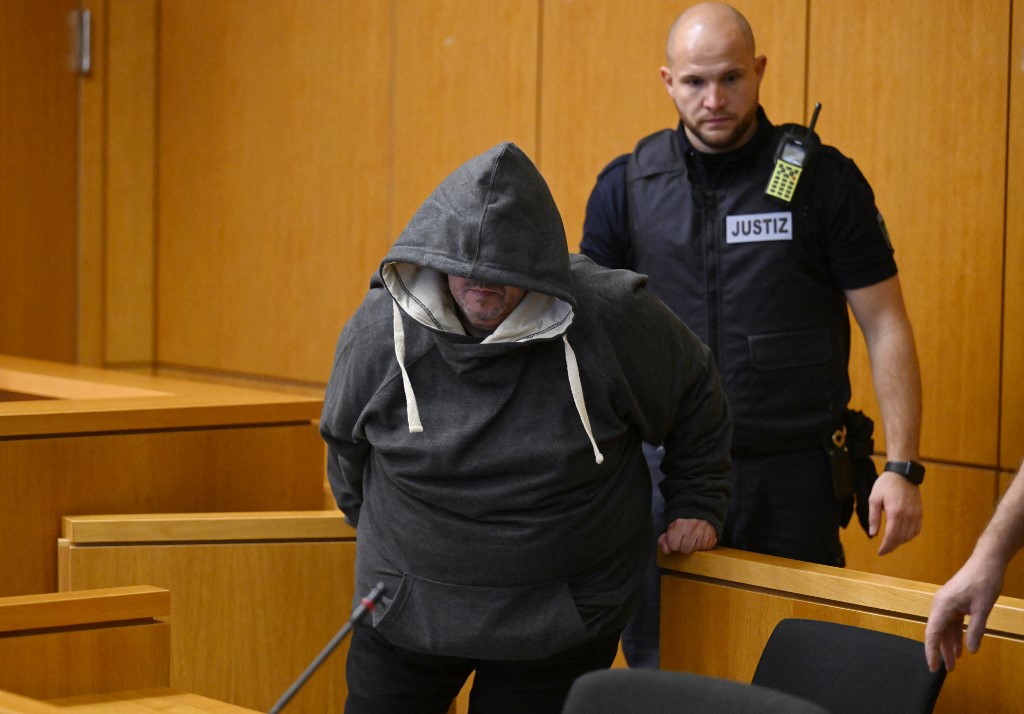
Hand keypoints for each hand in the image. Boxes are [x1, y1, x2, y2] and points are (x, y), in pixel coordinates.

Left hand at [658, 518, 717, 553]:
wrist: (700, 512)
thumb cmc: (684, 521)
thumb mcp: (671, 527)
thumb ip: (664, 539)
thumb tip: (666, 550)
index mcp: (679, 525)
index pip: (673, 545)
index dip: (673, 544)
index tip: (675, 539)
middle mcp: (692, 529)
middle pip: (684, 550)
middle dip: (683, 546)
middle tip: (685, 538)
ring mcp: (703, 533)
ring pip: (694, 551)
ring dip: (693, 547)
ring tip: (693, 538)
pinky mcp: (712, 538)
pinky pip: (704, 549)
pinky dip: (702, 546)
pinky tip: (700, 539)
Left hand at [868, 471, 922, 554]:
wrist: (903, 473)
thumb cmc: (886, 484)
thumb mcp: (874, 499)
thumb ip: (874, 517)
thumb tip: (873, 534)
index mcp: (895, 513)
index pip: (891, 536)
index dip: (885, 547)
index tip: (879, 552)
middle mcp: (908, 516)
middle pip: (900, 538)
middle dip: (891, 546)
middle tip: (883, 550)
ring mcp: (916, 514)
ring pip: (909, 536)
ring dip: (900, 542)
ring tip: (890, 543)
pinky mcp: (920, 513)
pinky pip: (916, 530)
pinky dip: (909, 536)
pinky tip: (902, 536)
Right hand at [924, 556, 1003, 671]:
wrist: (987, 561)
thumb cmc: (983, 581)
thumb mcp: (982, 608)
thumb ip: (976, 630)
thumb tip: (971, 651)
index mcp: (943, 605)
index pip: (932, 633)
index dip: (931, 651)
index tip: (933, 667)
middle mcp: (940, 605)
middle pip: (936, 632)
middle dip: (941, 651)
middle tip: (947, 670)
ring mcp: (947, 603)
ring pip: (944, 629)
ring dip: (949, 645)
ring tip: (955, 663)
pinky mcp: (954, 602)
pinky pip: (951, 623)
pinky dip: (955, 635)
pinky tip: (961, 648)